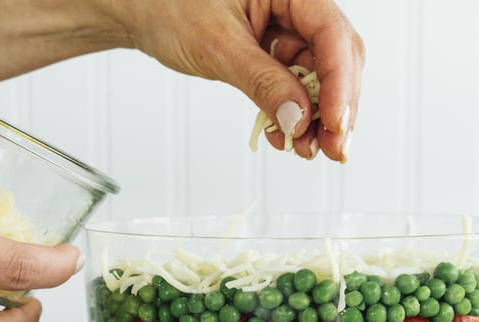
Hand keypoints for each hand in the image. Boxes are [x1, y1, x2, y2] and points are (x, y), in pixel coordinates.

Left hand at [109, 0, 364, 161]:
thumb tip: (298, 118)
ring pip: (320, 81)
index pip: (331, 33)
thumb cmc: (167, 4)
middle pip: (337, 60)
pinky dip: (293, 118)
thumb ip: (262, 81)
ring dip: (317, 121)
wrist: (138, 10)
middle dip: (336, 108)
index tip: (335, 124)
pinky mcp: (274, 57)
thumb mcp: (218, 44)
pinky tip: (285, 137)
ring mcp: (286, 34)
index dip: (339, 83)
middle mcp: (294, 8)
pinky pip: (295, 91)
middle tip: (333, 149)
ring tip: (306, 150)